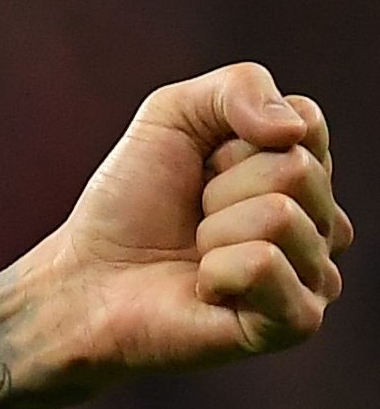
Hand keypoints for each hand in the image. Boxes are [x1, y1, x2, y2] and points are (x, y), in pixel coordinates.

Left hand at [13, 64, 346, 383]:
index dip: (234, 137)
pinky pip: (263, 264)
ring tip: (197, 252)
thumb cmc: (130, 202)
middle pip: (297, 169)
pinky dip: (217, 269)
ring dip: (214, 228)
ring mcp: (316, 276)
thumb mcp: (172, 115)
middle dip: (221, 185)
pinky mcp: (295, 322)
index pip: (306, 124)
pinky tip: (205, 288)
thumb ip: (239, 86)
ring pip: (280, 215)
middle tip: (194, 215)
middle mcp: (325, 224)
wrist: (83, 277)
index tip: (203, 165)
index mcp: (308, 174)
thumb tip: (294, 129)